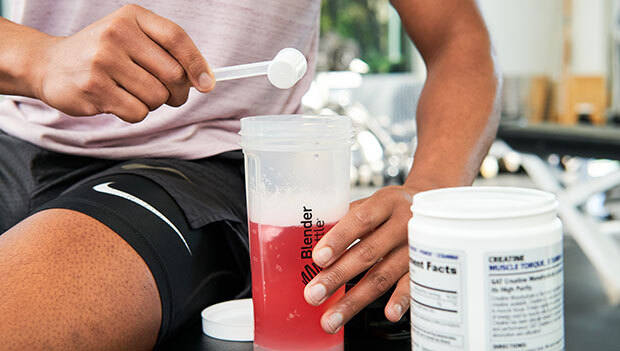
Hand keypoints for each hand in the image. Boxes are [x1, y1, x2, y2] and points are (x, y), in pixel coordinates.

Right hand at [31, 4, 213, 122]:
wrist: (50, 65)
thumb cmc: (102, 54)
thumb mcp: (131, 38)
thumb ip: (167, 53)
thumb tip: (204, 79)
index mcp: (132, 17)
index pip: (177, 38)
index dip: (198, 63)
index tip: (208, 83)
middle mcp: (117, 34)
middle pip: (173, 74)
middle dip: (178, 92)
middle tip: (168, 94)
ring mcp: (103, 60)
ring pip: (157, 97)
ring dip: (153, 103)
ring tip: (132, 92)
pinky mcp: (94, 88)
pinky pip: (137, 112)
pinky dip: (134, 113)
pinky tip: (117, 100)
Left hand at [303, 185, 414, 332]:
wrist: (432, 209)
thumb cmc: (391, 208)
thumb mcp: (371, 203)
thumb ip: (346, 219)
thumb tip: (312, 242)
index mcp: (386, 203)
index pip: (360, 220)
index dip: (339, 239)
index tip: (318, 258)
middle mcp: (403, 224)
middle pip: (368, 253)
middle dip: (338, 276)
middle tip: (314, 294)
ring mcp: (415, 248)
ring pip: (384, 276)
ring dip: (356, 300)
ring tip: (333, 317)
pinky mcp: (425, 267)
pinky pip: (411, 286)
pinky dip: (400, 301)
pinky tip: (388, 313)